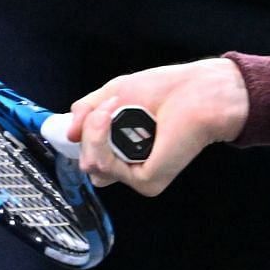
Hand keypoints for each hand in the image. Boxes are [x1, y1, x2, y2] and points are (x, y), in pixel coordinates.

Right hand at [69, 58, 249, 195]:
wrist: (198, 91)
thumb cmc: (168, 89)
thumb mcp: (117, 91)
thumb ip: (87, 110)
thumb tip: (71, 132)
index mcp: (126, 147)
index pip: (90, 156)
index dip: (82, 138)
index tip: (83, 119)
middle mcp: (132, 164)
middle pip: (88, 163)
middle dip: (90, 131)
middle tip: (111, 106)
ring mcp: (140, 174)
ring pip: (92, 165)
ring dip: (95, 131)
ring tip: (117, 108)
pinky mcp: (148, 180)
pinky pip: (105, 166)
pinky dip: (102, 138)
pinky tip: (117, 118)